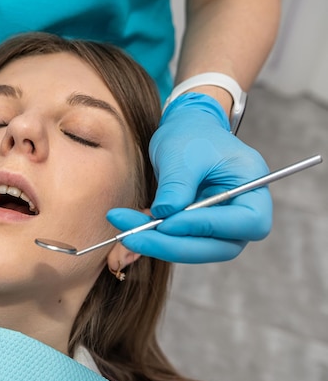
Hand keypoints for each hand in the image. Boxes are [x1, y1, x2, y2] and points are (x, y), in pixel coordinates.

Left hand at [107, 93, 272, 262]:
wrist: (185, 130)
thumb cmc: (191, 134)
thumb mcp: (182, 153)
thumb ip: (177, 184)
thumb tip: (164, 216)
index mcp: (254, 185)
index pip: (246, 222)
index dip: (207, 227)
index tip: (167, 222)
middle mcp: (245, 211)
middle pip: (220, 246)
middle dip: (174, 245)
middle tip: (134, 237)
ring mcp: (223, 224)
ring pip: (197, 250)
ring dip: (159, 245)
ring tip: (125, 231)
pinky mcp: (200, 230)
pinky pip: (181, 243)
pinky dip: (155, 239)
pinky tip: (131, 228)